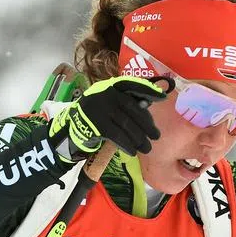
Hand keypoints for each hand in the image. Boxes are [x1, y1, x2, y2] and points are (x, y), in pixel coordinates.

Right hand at [49, 75, 166, 159]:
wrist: (73, 126)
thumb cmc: (99, 115)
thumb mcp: (111, 104)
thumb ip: (127, 102)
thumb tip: (149, 105)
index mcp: (111, 86)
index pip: (132, 85)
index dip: (147, 90)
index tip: (162, 97)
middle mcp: (105, 94)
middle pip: (132, 108)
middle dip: (146, 124)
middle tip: (156, 136)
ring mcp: (99, 109)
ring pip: (126, 124)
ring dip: (139, 138)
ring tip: (146, 147)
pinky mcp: (96, 125)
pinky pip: (117, 136)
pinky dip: (126, 144)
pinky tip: (132, 151)